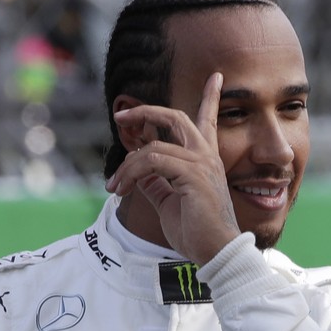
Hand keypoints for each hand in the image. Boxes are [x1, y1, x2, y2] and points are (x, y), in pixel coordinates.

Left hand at [106, 74, 241, 263]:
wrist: (215, 253)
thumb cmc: (197, 233)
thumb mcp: (169, 203)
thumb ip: (155, 183)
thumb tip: (136, 172)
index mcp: (205, 161)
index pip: (207, 121)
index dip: (211, 97)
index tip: (216, 77)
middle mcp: (206, 157)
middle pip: (176, 118)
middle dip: (146, 112)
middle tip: (121, 116)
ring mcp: (201, 164)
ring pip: (153, 147)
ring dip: (126, 166)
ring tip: (114, 186)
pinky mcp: (192, 176)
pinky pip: (152, 162)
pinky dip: (131, 174)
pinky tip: (122, 189)